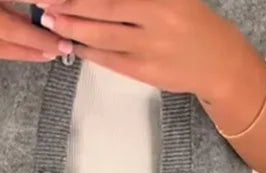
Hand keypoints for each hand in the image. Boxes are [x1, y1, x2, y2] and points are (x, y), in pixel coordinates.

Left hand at [37, 0, 235, 94]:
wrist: (219, 63)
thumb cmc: (191, 22)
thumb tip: (99, 0)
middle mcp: (158, 18)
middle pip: (105, 7)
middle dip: (72, 4)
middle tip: (45, 1)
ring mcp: (151, 47)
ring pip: (103, 36)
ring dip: (73, 28)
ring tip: (51, 20)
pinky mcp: (146, 72)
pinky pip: (110, 60)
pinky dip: (88, 51)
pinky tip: (72, 43)